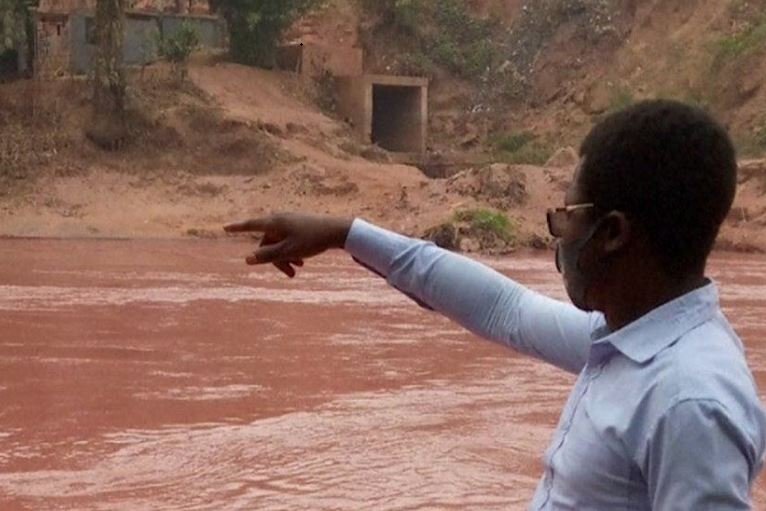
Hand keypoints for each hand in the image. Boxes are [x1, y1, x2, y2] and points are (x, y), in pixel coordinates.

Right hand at [224, 213, 352, 277]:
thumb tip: (247, 259)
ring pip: (279, 243)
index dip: (237, 228)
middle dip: (275, 259)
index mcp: (274, 223)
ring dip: (285, 257)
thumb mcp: (288, 251)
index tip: (225, 228)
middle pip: (267, 242)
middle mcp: (280, 219)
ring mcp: (290, 222)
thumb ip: (267, 256)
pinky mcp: (300, 225)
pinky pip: (288, 240)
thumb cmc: (311, 240)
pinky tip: (302, 262)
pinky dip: (292, 251)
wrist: (337, 231)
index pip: (251, 225)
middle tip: (290, 275)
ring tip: (298, 269)